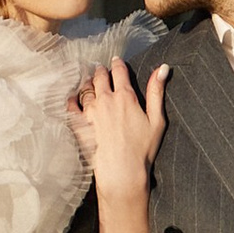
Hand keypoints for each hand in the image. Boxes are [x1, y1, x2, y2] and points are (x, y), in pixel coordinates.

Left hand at [70, 56, 166, 205]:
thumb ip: (157, 91)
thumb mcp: (157, 120)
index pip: (119, 71)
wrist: (122, 172)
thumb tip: (163, 68)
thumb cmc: (142, 149)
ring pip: (85, 88)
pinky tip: (74, 98)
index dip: (118, 64)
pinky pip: (71, 105)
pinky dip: (72, 98)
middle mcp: (105, 100)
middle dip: (101, 71)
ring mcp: (89, 112)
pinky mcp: (79, 124)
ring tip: (89, 82)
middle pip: (100, 77)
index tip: (116, 60)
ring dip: (88, 83)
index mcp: (125, 96)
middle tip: (101, 69)